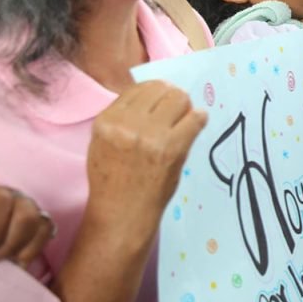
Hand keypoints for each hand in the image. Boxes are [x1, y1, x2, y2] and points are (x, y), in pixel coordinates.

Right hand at [84, 80, 206, 239]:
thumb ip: (122, 117)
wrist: (122, 213)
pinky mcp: (173, 147)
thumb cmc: (113, 179)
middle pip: (161, 89)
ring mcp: (151, 135)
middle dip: (171, 97)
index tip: (161, 103)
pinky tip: (195, 126)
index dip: (154, 93)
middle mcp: (127, 124)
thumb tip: (154, 93)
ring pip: (179, 98)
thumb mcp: (103, 142)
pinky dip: (199, 119)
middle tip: (175, 112)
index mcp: (107, 121)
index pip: (138, 88)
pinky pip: (196, 118)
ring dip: (185, 107)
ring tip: (183, 120)